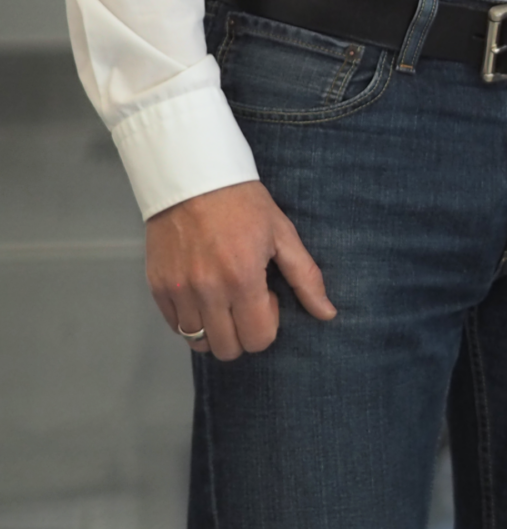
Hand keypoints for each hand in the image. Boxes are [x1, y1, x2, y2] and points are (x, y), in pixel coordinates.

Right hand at [145, 180, 334, 360]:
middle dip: (243, 333)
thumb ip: (306, 278)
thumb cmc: (244, 204)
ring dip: (216, 329)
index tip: (266, 295)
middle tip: (246, 297)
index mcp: (243, 279)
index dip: (267, 324)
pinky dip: (192, 320)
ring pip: (198, 342)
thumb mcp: (283, 234)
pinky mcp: (157, 288)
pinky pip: (175, 326)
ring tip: (224, 295)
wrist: (194, 179)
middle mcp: (207, 292)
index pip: (258, 339)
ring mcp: (179, 292)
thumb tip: (328, 313)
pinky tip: (204, 292)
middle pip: (227, 349)